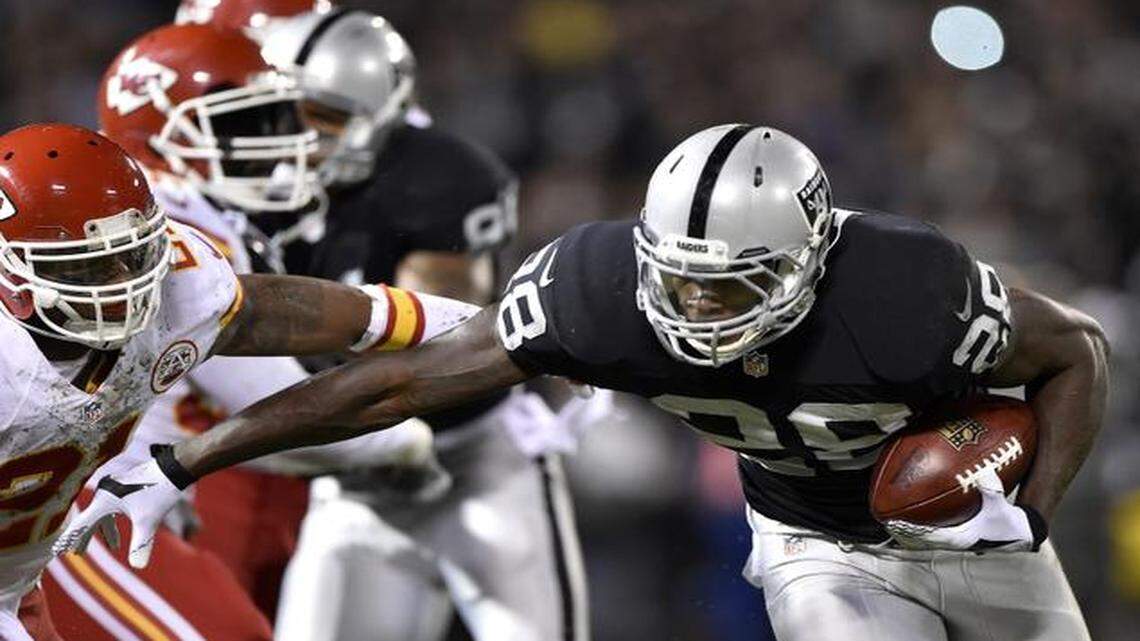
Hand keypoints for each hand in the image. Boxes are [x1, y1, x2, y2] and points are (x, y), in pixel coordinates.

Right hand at [52, 446, 190, 567]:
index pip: (82, 524)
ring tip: (114, 547)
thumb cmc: (160, 491)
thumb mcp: (149, 520)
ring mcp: (114, 487)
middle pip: (90, 519)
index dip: (71, 539)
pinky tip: (119, 535)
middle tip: (77, 554)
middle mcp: (105, 492)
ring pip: (103, 514)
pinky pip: (112, 508)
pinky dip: (113, 523)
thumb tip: (138, 567)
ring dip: (105, 531)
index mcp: (105, 500)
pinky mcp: (124, 485)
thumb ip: (141, 544)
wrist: (174, 467)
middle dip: (86, 538)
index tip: (58, 550)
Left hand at [884, 467, 1048, 551]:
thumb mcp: (1001, 506)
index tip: (894, 521)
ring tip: (891, 519)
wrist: (1021, 534)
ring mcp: (955, 539)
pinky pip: (935, 530)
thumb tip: (984, 473)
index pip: (928, 535)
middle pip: (921, 538)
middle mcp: (954, 540)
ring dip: (909, 529)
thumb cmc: (1009, 523)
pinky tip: (914, 514)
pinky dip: (922, 524)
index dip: (911, 529)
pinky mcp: (959, 534)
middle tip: (885, 518)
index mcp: (960, 538)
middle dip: (903, 529)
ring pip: (926, 536)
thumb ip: (992, 491)